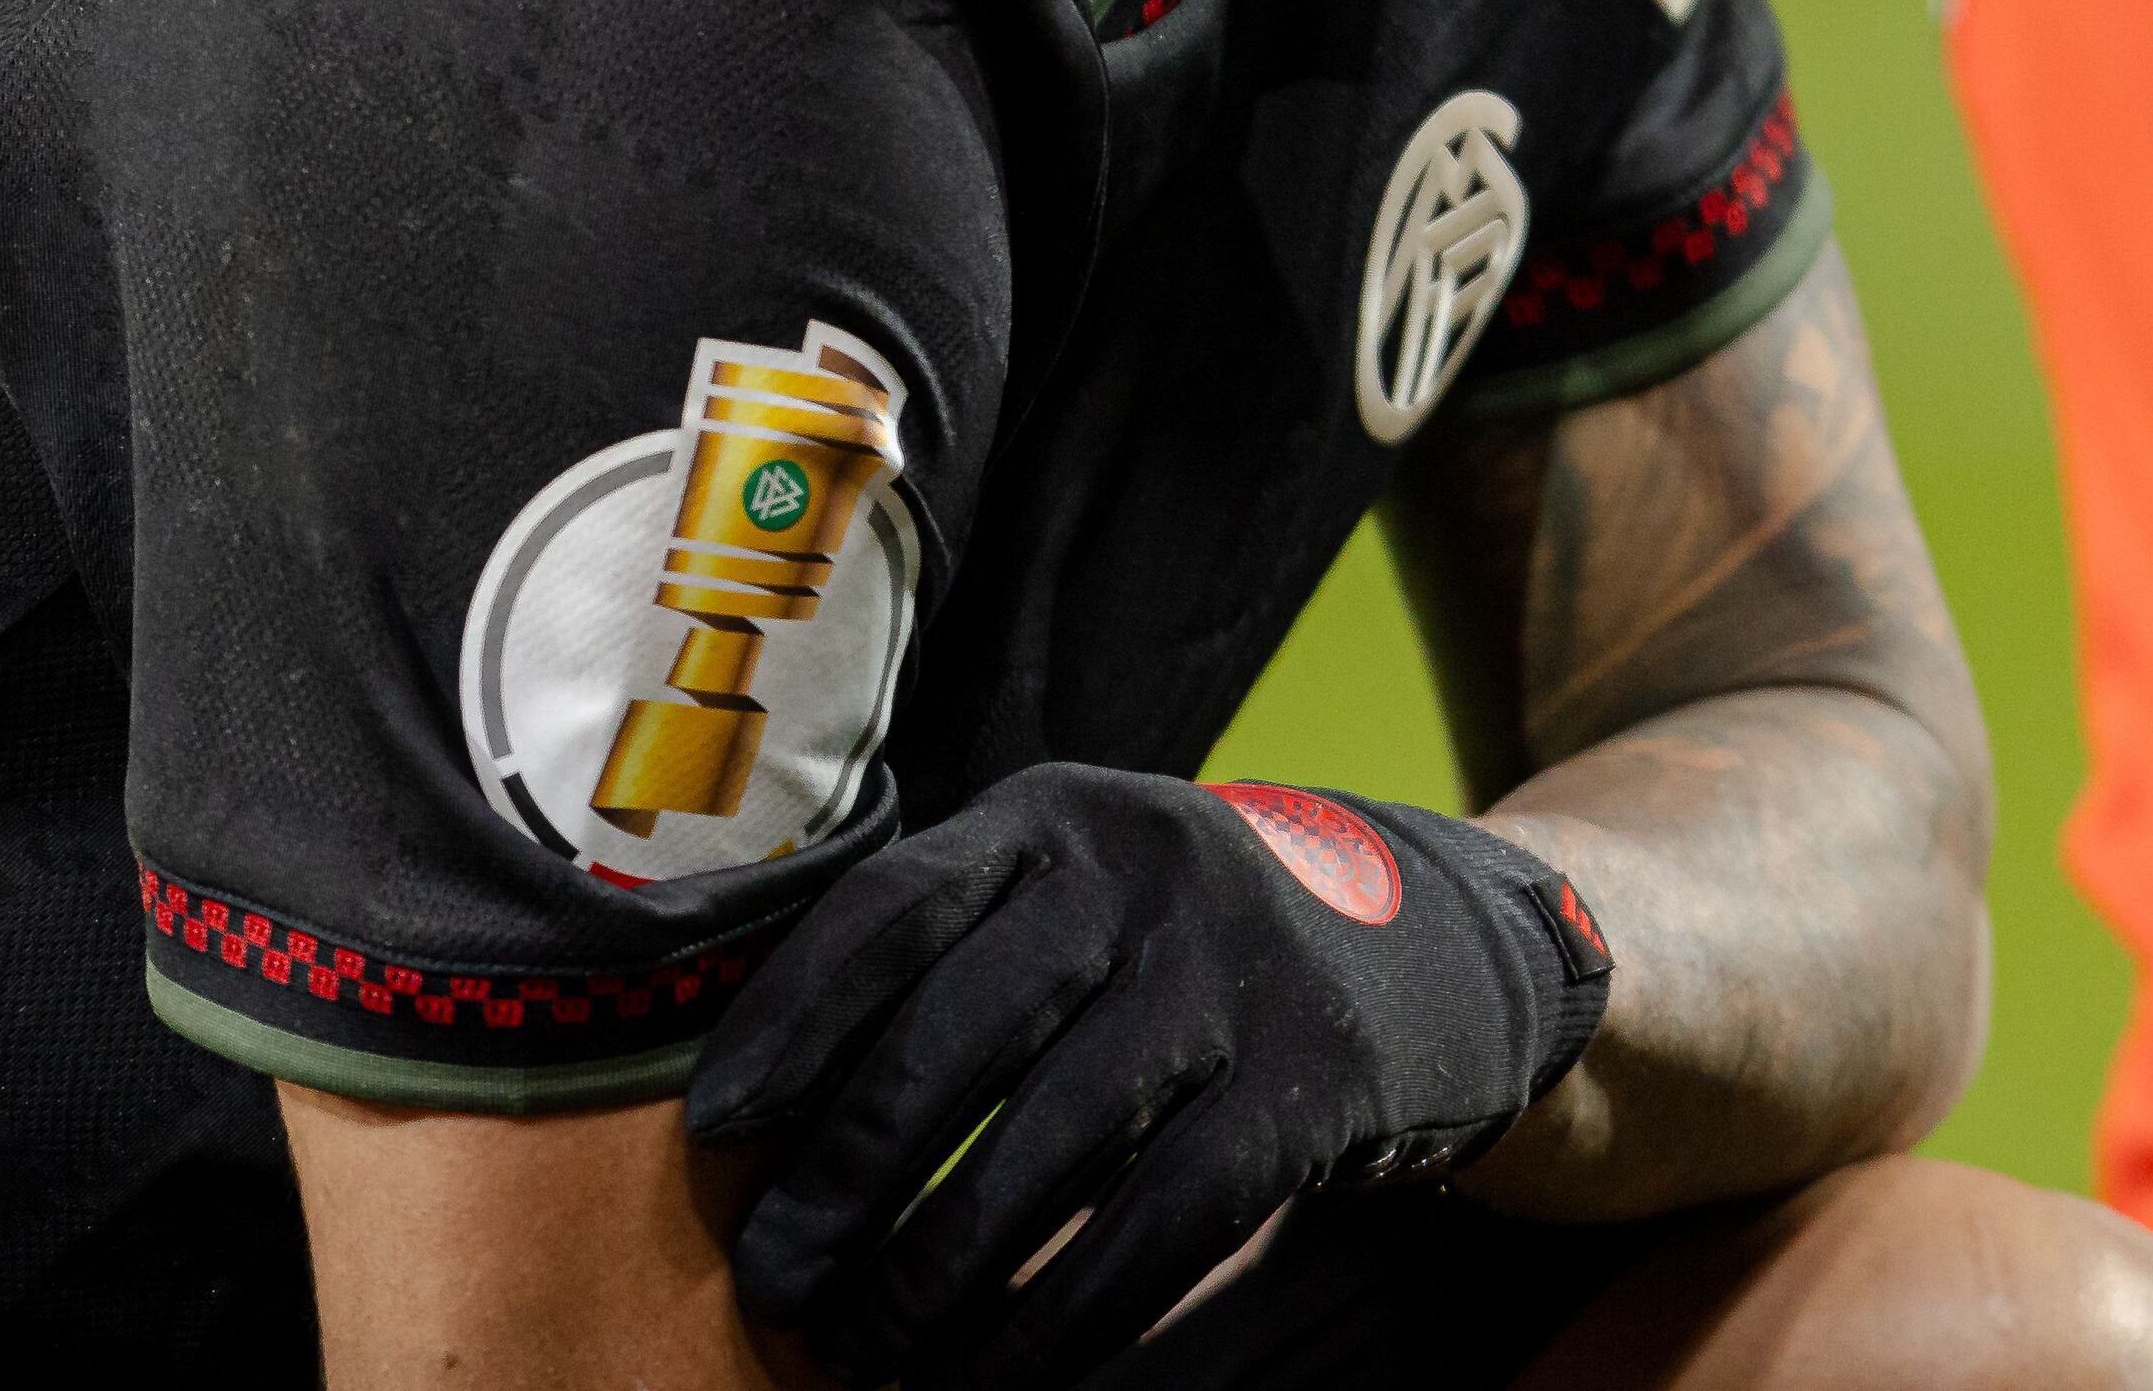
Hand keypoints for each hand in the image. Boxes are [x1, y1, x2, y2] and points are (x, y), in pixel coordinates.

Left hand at [689, 766, 1609, 1384]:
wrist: (1437, 948)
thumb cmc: (1189, 951)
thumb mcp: (1083, 893)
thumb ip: (956, 953)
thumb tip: (765, 1119)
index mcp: (1060, 817)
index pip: (895, 907)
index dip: (791, 1021)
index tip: (715, 1133)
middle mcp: (1146, 873)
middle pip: (959, 1034)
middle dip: (846, 1178)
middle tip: (775, 1282)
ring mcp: (1238, 974)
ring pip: (1053, 1142)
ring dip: (937, 1271)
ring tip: (864, 1351)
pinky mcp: (1314, 1083)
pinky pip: (1161, 1221)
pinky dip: (1063, 1317)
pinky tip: (993, 1375)